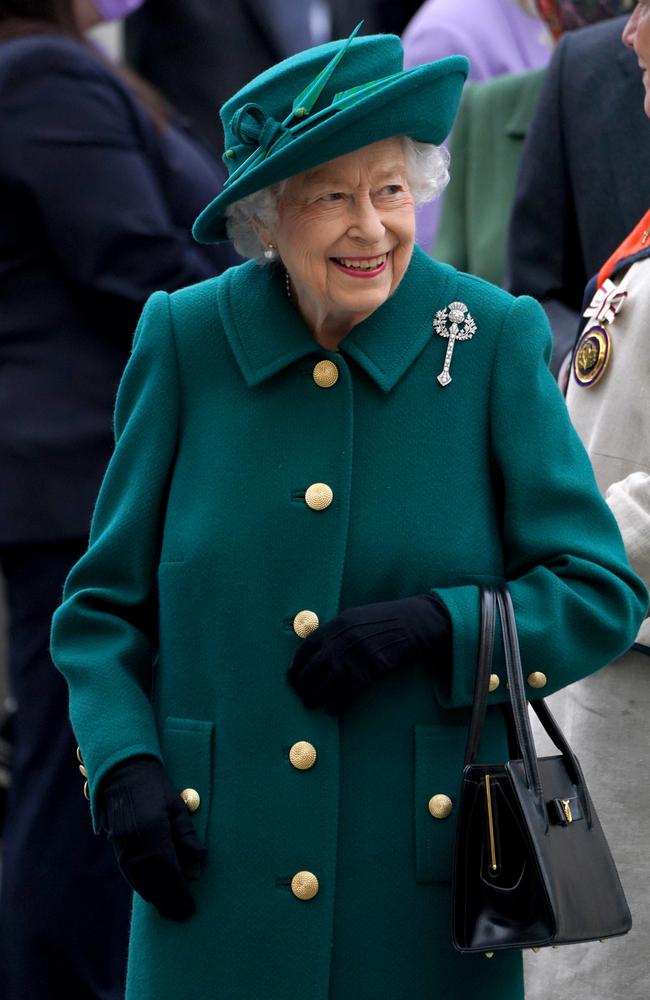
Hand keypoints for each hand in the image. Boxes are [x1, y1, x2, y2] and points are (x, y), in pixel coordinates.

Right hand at [100, 755, 205, 920]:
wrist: (123, 774)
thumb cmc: (156, 787)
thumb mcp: (177, 807)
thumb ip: (188, 837)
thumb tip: (199, 864)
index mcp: (154, 834)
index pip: (170, 874)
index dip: (180, 894)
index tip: (191, 909)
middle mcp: (136, 846)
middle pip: (155, 885)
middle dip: (170, 903)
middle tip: (183, 916)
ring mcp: (124, 849)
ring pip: (141, 884)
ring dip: (157, 899)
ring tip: (171, 909)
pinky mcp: (118, 849)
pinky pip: (131, 876)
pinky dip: (144, 888)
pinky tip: (154, 893)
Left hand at [288, 594, 450, 713]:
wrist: (417, 621)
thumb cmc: (390, 618)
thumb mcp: (358, 616)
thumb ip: (339, 631)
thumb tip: (322, 648)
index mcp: (337, 624)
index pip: (306, 647)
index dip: (297, 664)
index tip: (293, 673)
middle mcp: (341, 641)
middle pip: (311, 668)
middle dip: (302, 685)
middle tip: (300, 693)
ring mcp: (355, 658)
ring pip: (325, 684)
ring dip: (315, 698)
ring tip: (310, 704)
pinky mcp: (370, 673)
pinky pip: (346, 694)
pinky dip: (335, 705)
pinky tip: (331, 710)